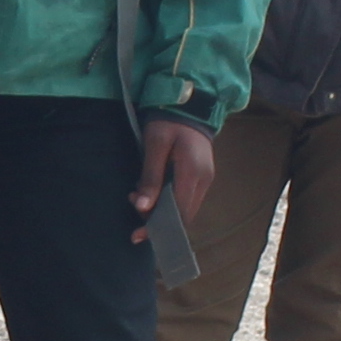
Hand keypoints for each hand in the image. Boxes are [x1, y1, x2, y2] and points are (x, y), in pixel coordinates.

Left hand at [130, 114, 216, 245]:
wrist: (190, 104)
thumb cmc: (169, 121)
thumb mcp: (155, 144)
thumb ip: (150, 176)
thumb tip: (142, 207)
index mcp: (192, 173)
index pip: (178, 211)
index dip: (158, 226)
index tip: (138, 235)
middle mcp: (204, 180)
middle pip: (183, 214)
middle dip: (158, 220)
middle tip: (134, 214)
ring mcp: (205, 179)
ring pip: (185, 208)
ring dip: (161, 210)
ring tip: (138, 198)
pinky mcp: (202, 176)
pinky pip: (185, 198)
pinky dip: (168, 201)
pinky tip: (151, 193)